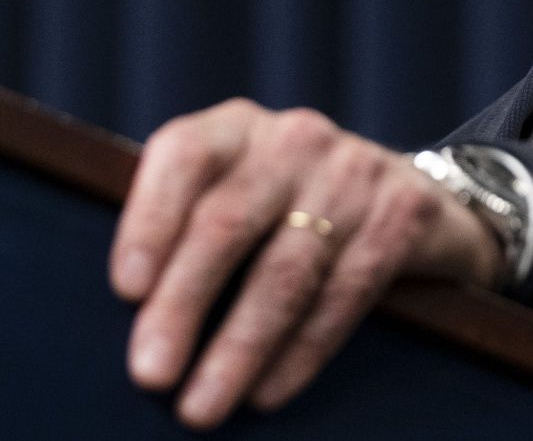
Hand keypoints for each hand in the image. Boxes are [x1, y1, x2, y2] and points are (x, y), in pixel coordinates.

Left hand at [109, 99, 501, 429]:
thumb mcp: (237, 191)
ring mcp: (353, 171)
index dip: (150, 220)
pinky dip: (300, 352)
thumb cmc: (287, 208)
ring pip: (286, 271)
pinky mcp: (403, 214)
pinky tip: (266, 392)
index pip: (182, 155)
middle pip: (227, 222)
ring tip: (202, 406)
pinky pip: (345, 294)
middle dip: (182, 304)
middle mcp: (293, 138)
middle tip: (150, 373)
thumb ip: (185, 226)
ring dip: (239, 348)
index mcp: (235, 128)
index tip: (125, 291)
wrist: (407, 198)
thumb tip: (127, 310)